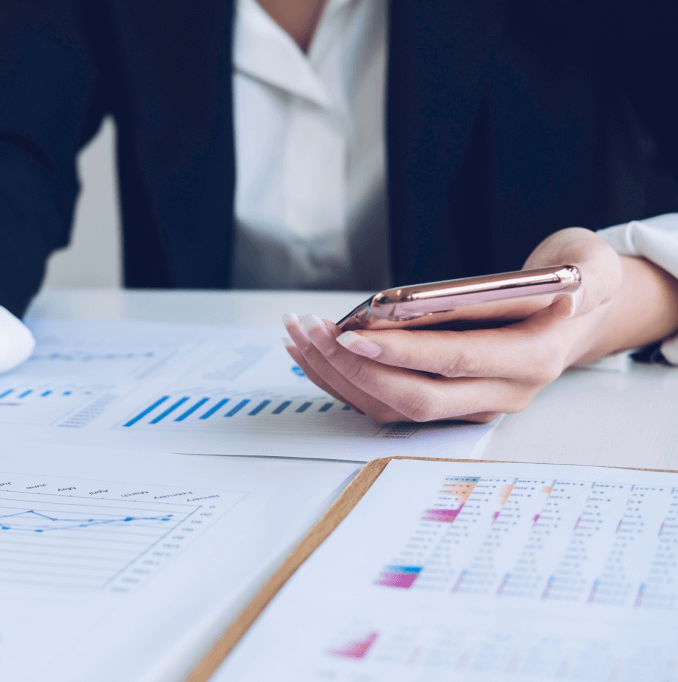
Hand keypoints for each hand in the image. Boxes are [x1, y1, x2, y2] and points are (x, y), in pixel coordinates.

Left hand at [283, 228, 677, 423]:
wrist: (577, 314)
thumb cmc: (576, 281)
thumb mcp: (594, 266)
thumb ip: (588, 276)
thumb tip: (570, 288)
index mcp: (533, 358)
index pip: (459, 360)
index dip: (405, 351)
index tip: (354, 333)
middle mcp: (500, 392)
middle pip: (416, 395)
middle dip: (356, 368)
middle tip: (313, 333)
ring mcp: (472, 404)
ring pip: (394, 405)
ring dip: (340, 376)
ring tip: (300, 335)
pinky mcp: (447, 402)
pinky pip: (387, 402)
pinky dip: (345, 380)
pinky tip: (313, 351)